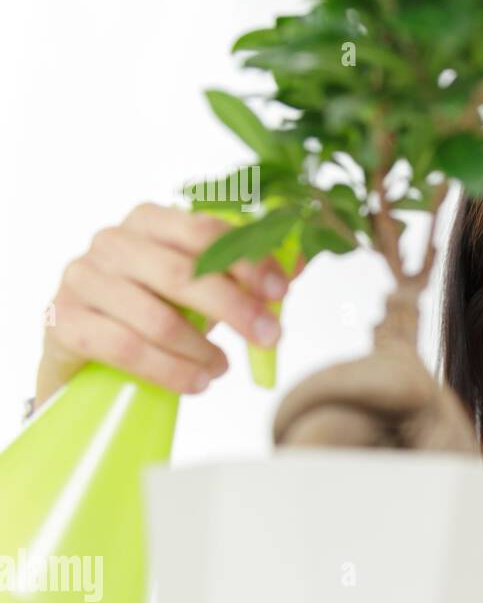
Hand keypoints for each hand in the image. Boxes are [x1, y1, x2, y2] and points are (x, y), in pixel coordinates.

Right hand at [35, 202, 304, 406]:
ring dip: (202, 349)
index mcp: (148, 221)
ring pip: (157, 318)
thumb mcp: (200, 286)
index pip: (204, 232)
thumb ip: (244, 273)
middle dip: (236, 309)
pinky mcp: (63, 321)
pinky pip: (127, 349)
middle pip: (184, 274)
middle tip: (270, 337)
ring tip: (223, 368)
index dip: (248, 261)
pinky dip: (170, 371)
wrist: (85, 348)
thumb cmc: (152, 307)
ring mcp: (82, 279)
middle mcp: (111, 242)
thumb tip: (299, 261)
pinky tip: (197, 382)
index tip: (281, 291)